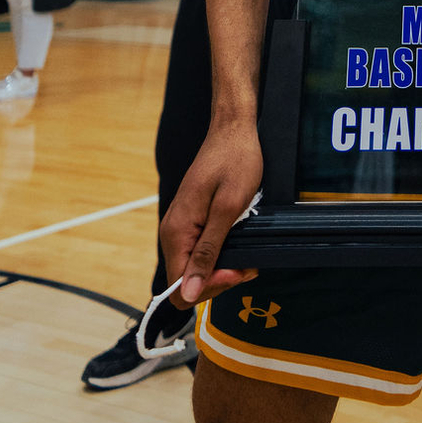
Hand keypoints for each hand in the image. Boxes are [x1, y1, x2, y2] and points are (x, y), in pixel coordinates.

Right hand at [160, 121, 262, 307]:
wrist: (233, 129)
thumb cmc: (236, 161)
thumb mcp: (228, 208)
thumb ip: (207, 251)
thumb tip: (188, 293)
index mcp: (177, 232)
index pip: (180, 287)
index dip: (209, 288)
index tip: (237, 270)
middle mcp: (173, 232)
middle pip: (187, 281)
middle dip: (220, 279)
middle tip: (248, 262)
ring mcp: (182, 225)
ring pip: (196, 267)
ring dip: (223, 266)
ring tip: (248, 252)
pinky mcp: (192, 220)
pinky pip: (201, 250)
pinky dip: (221, 253)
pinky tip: (239, 242)